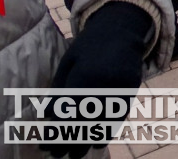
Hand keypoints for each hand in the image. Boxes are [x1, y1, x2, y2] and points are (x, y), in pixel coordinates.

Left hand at [44, 2, 152, 157]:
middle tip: (60, 156)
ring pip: (103, 120)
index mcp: (83, 75)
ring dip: (89, 140)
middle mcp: (102, 83)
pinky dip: (109, 129)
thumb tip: (48, 116)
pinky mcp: (131, 87)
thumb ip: (59, 88)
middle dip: (70, 141)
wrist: (121, 30)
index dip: (55, 131)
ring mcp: (119, 85)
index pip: (66, 111)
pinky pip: (120, 114)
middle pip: (84, 120)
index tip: (46, 145)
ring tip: (79, 153)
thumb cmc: (88, 47)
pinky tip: (99, 141)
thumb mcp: (68, 63)